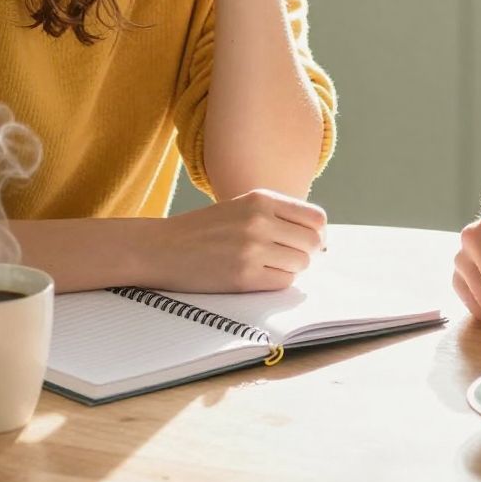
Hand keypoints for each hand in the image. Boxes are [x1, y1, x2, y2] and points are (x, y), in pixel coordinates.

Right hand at [152, 190, 326, 292]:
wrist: (160, 248)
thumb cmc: (203, 231)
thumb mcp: (241, 208)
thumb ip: (277, 216)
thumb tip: (320, 240)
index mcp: (261, 199)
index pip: (316, 218)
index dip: (317, 235)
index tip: (308, 244)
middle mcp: (260, 220)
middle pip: (313, 243)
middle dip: (306, 254)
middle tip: (286, 259)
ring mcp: (252, 248)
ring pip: (301, 264)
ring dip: (290, 269)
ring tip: (266, 267)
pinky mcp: (244, 276)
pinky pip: (283, 282)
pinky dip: (276, 282)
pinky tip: (256, 277)